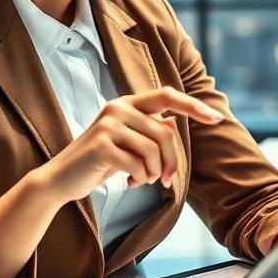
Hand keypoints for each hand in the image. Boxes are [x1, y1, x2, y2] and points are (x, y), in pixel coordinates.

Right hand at [29, 86, 223, 205]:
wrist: (62, 179)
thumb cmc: (98, 162)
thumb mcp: (127, 144)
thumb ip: (148, 131)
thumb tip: (174, 124)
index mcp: (126, 104)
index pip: (167, 96)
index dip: (193, 105)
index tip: (216, 117)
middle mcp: (117, 108)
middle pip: (165, 132)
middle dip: (171, 161)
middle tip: (166, 180)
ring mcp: (108, 124)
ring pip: (154, 150)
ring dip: (153, 172)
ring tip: (141, 179)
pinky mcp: (102, 145)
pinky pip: (138, 163)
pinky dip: (140, 177)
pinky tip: (129, 181)